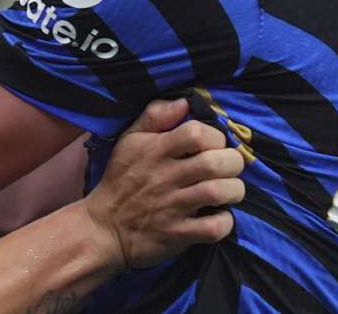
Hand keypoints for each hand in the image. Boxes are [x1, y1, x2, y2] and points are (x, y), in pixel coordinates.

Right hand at [82, 99, 244, 270]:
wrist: (103, 228)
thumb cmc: (121, 179)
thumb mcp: (130, 140)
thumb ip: (155, 116)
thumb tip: (184, 102)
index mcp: (155, 150)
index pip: (196, 133)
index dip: (215, 136)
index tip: (214, 145)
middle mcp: (165, 177)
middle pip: (215, 163)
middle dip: (233, 163)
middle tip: (229, 168)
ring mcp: (172, 207)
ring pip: (218, 193)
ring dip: (234, 190)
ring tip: (230, 191)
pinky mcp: (177, 234)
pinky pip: (213, 228)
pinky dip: (225, 222)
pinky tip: (221, 216)